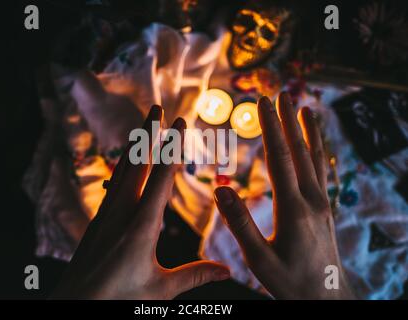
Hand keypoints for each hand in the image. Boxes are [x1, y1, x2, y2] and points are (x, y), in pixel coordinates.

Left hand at [52, 105, 229, 298]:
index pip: (161, 176)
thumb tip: (228, 270)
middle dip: (148, 133)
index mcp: (142, 225)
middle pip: (137, 163)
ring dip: (135, 146)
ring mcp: (107, 214)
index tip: (180, 123)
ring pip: (122, 171)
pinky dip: (122, 167)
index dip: (172, 147)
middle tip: (156, 107)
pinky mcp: (98, 221)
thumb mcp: (160, 290)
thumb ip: (195, 276)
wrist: (74, 305)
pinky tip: (124, 165)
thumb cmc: (117, 299)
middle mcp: (122, 212)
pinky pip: (113, 185)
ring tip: (142, 128)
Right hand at [214, 93, 354, 298]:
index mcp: (293, 209)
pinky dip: (319, 152)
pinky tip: (316, 144)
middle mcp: (312, 200)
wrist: (326, 297)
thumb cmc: (289, 281)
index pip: (279, 158)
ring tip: (305, 108)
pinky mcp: (326, 209)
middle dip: (287, 121)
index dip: (270, 128)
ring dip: (308, 132)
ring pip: (315, 159)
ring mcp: (323, 203)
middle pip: (298, 152)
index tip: (264, 103)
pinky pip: (323, 172)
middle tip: (280, 95)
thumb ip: (239, 223)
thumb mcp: (258, 258)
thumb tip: (221, 190)